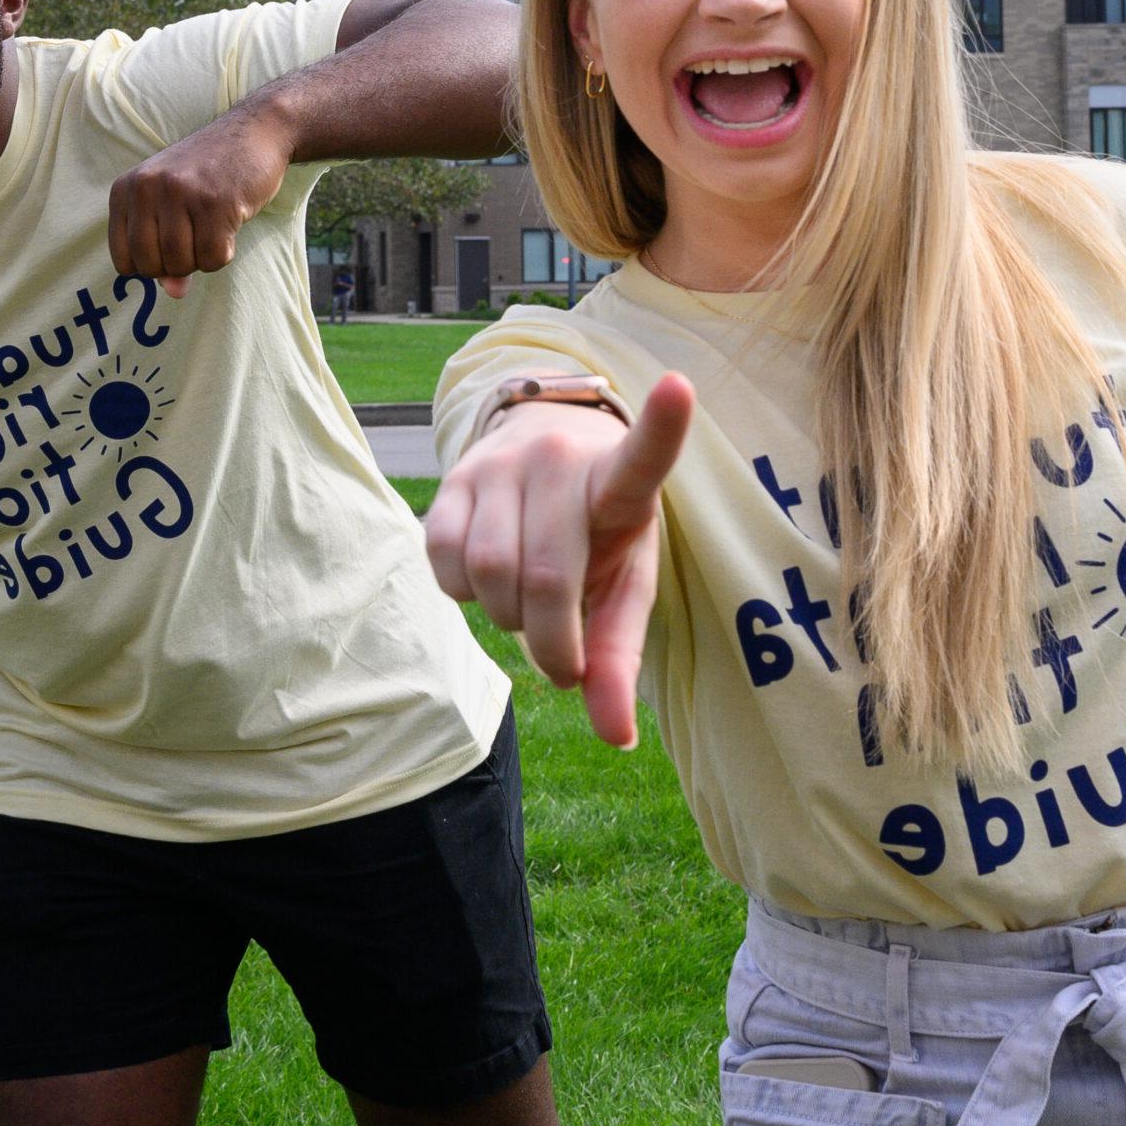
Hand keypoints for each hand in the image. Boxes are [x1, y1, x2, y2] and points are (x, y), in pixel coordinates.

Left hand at [108, 101, 294, 298]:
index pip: (124, 261)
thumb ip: (164, 250)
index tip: (171, 248)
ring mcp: (180, 193)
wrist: (254, 132)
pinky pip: (213, 258)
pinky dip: (224, 254)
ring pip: (181, 264)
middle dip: (177, 267)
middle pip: (150, 266)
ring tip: (212, 229)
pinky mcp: (216, 202)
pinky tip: (230, 226)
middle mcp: (146, 188)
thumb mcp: (173, 205)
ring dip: (202, 259)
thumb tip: (174, 293)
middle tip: (196, 239)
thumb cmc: (208, 174)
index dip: (151, 267)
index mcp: (125, 189)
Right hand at [426, 375, 693, 746]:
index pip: (644, 457)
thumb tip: (617, 738)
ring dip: (507, 618)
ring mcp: (501, 465)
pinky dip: (465, 597)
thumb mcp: (624, 585)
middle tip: (567, 661)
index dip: (663, 428)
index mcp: (620, 483)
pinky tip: (489, 585)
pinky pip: (445, 562)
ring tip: (529, 608)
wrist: (540, 454)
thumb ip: (620, 657)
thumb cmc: (597, 534)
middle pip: (544, 577)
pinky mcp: (452, 479)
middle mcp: (559, 461)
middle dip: (553, 643)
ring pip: (487, 572)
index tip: (680, 388)